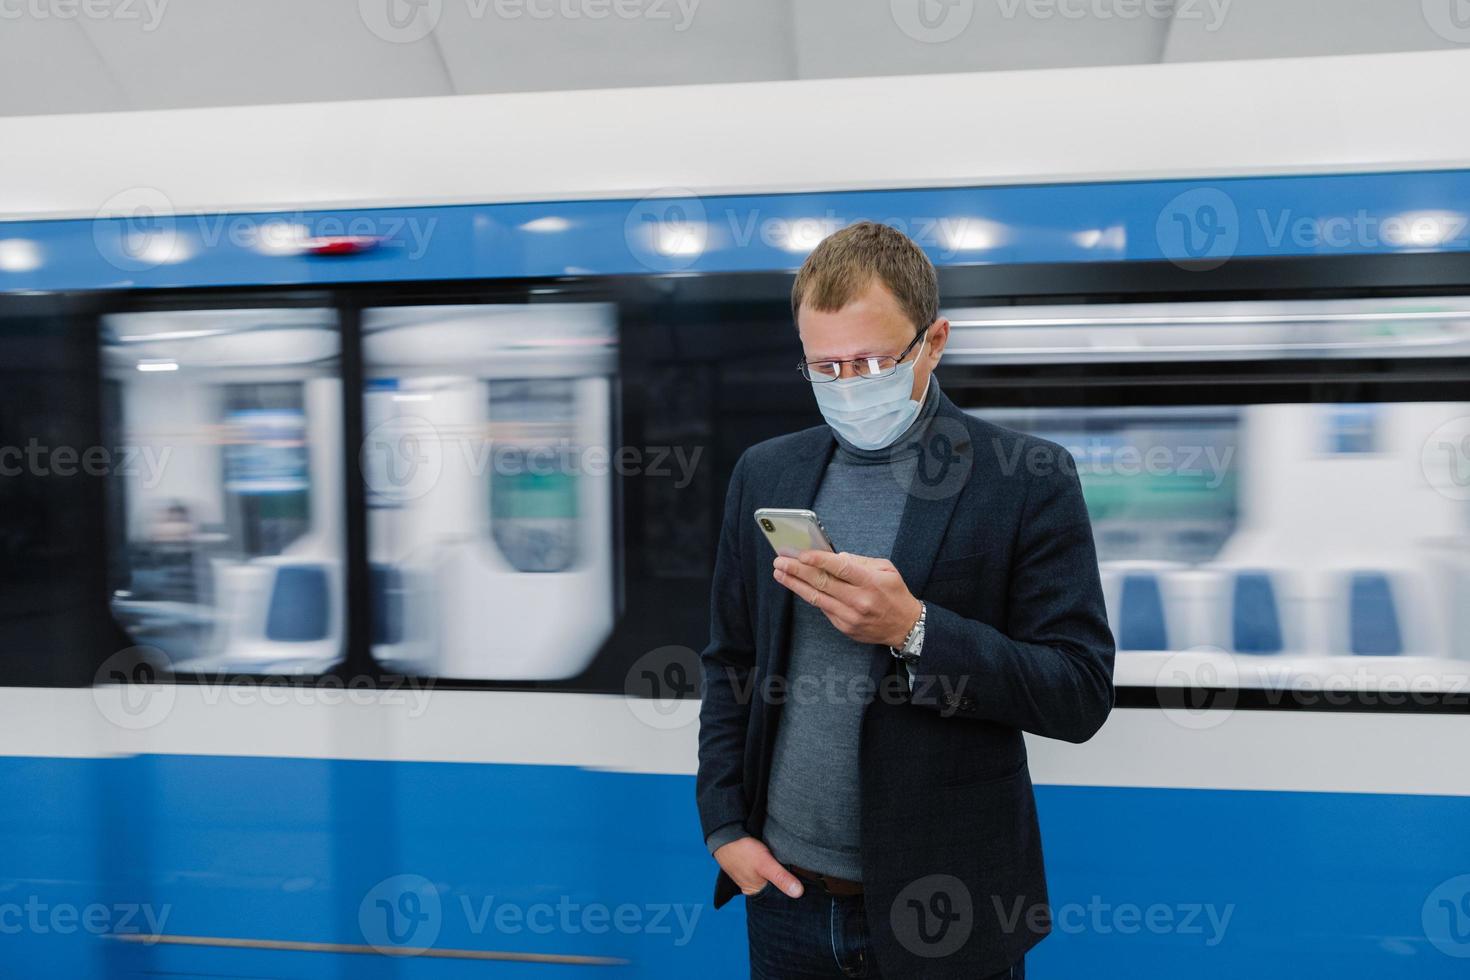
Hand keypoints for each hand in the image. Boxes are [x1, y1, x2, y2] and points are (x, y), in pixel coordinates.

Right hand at [713, 837, 804, 898]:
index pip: (777, 899)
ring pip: (771, 879)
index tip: (806, 892)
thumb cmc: (743, 851)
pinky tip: (781, 862)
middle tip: (805, 879)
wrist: (725, 835)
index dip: (791, 896)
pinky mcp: (752, 866)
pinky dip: (774, 868)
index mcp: (755, 892)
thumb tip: (799, 893)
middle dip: (787, 885)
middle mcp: (753, 887)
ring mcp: (752, 876)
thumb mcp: (765, 864)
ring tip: (795, 870)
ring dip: (781, 875)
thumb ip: (781, 878)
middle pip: (775, 889)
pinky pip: (767, 871)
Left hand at [773, 550, 922, 648]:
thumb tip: (835, 557)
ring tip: (780, 573)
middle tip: (780, 561)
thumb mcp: (886, 569)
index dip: (819, 560)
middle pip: (822, 583)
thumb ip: (860, 562)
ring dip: (795, 584)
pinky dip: (810, 596)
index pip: (840, 568)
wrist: (905, 626)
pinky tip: (798, 586)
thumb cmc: (894, 593)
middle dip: (797, 570)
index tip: (801, 553)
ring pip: (816, 598)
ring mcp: (850, 616)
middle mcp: (859, 601)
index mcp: (871, 582)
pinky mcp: (844, 627)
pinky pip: (823, 608)